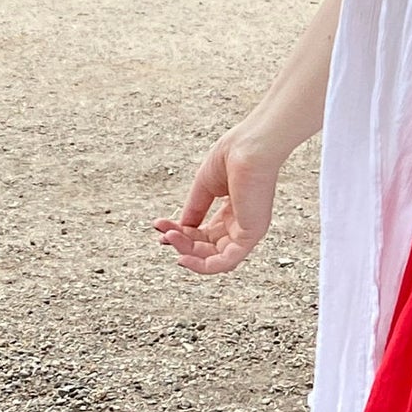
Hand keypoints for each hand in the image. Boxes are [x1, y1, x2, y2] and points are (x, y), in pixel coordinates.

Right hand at [154, 130, 281, 275]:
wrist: (250, 146)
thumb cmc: (232, 156)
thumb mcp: (205, 187)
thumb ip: (194, 209)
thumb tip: (181, 228)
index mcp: (233, 210)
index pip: (204, 232)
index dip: (181, 233)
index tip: (160, 227)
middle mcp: (242, 223)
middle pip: (207, 246)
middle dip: (181, 242)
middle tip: (162, 233)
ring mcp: (248, 231)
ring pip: (214, 257)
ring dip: (187, 251)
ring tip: (169, 238)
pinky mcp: (251, 235)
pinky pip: (226, 261)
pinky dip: (203, 265)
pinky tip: (183, 257)